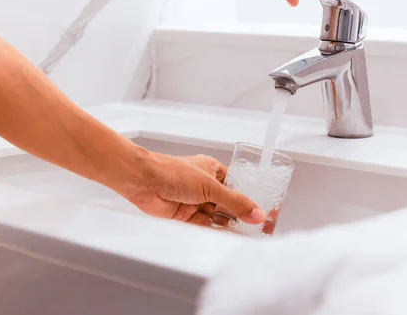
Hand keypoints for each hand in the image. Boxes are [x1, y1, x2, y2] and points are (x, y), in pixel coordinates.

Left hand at [120, 152, 265, 226]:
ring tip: (246, 234)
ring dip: (227, 224)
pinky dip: (212, 230)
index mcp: (213, 170)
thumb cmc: (173, 172)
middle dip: (239, 214)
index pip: (236, 186)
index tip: (263, 211)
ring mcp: (194, 200)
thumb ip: (235, 202)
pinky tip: (225, 236)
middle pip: (227, 203)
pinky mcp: (184, 214)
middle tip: (258, 227)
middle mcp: (204, 185)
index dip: (249, 198)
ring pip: (216, 215)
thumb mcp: (210, 187)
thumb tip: (257, 213)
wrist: (143, 181)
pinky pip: (203, 225)